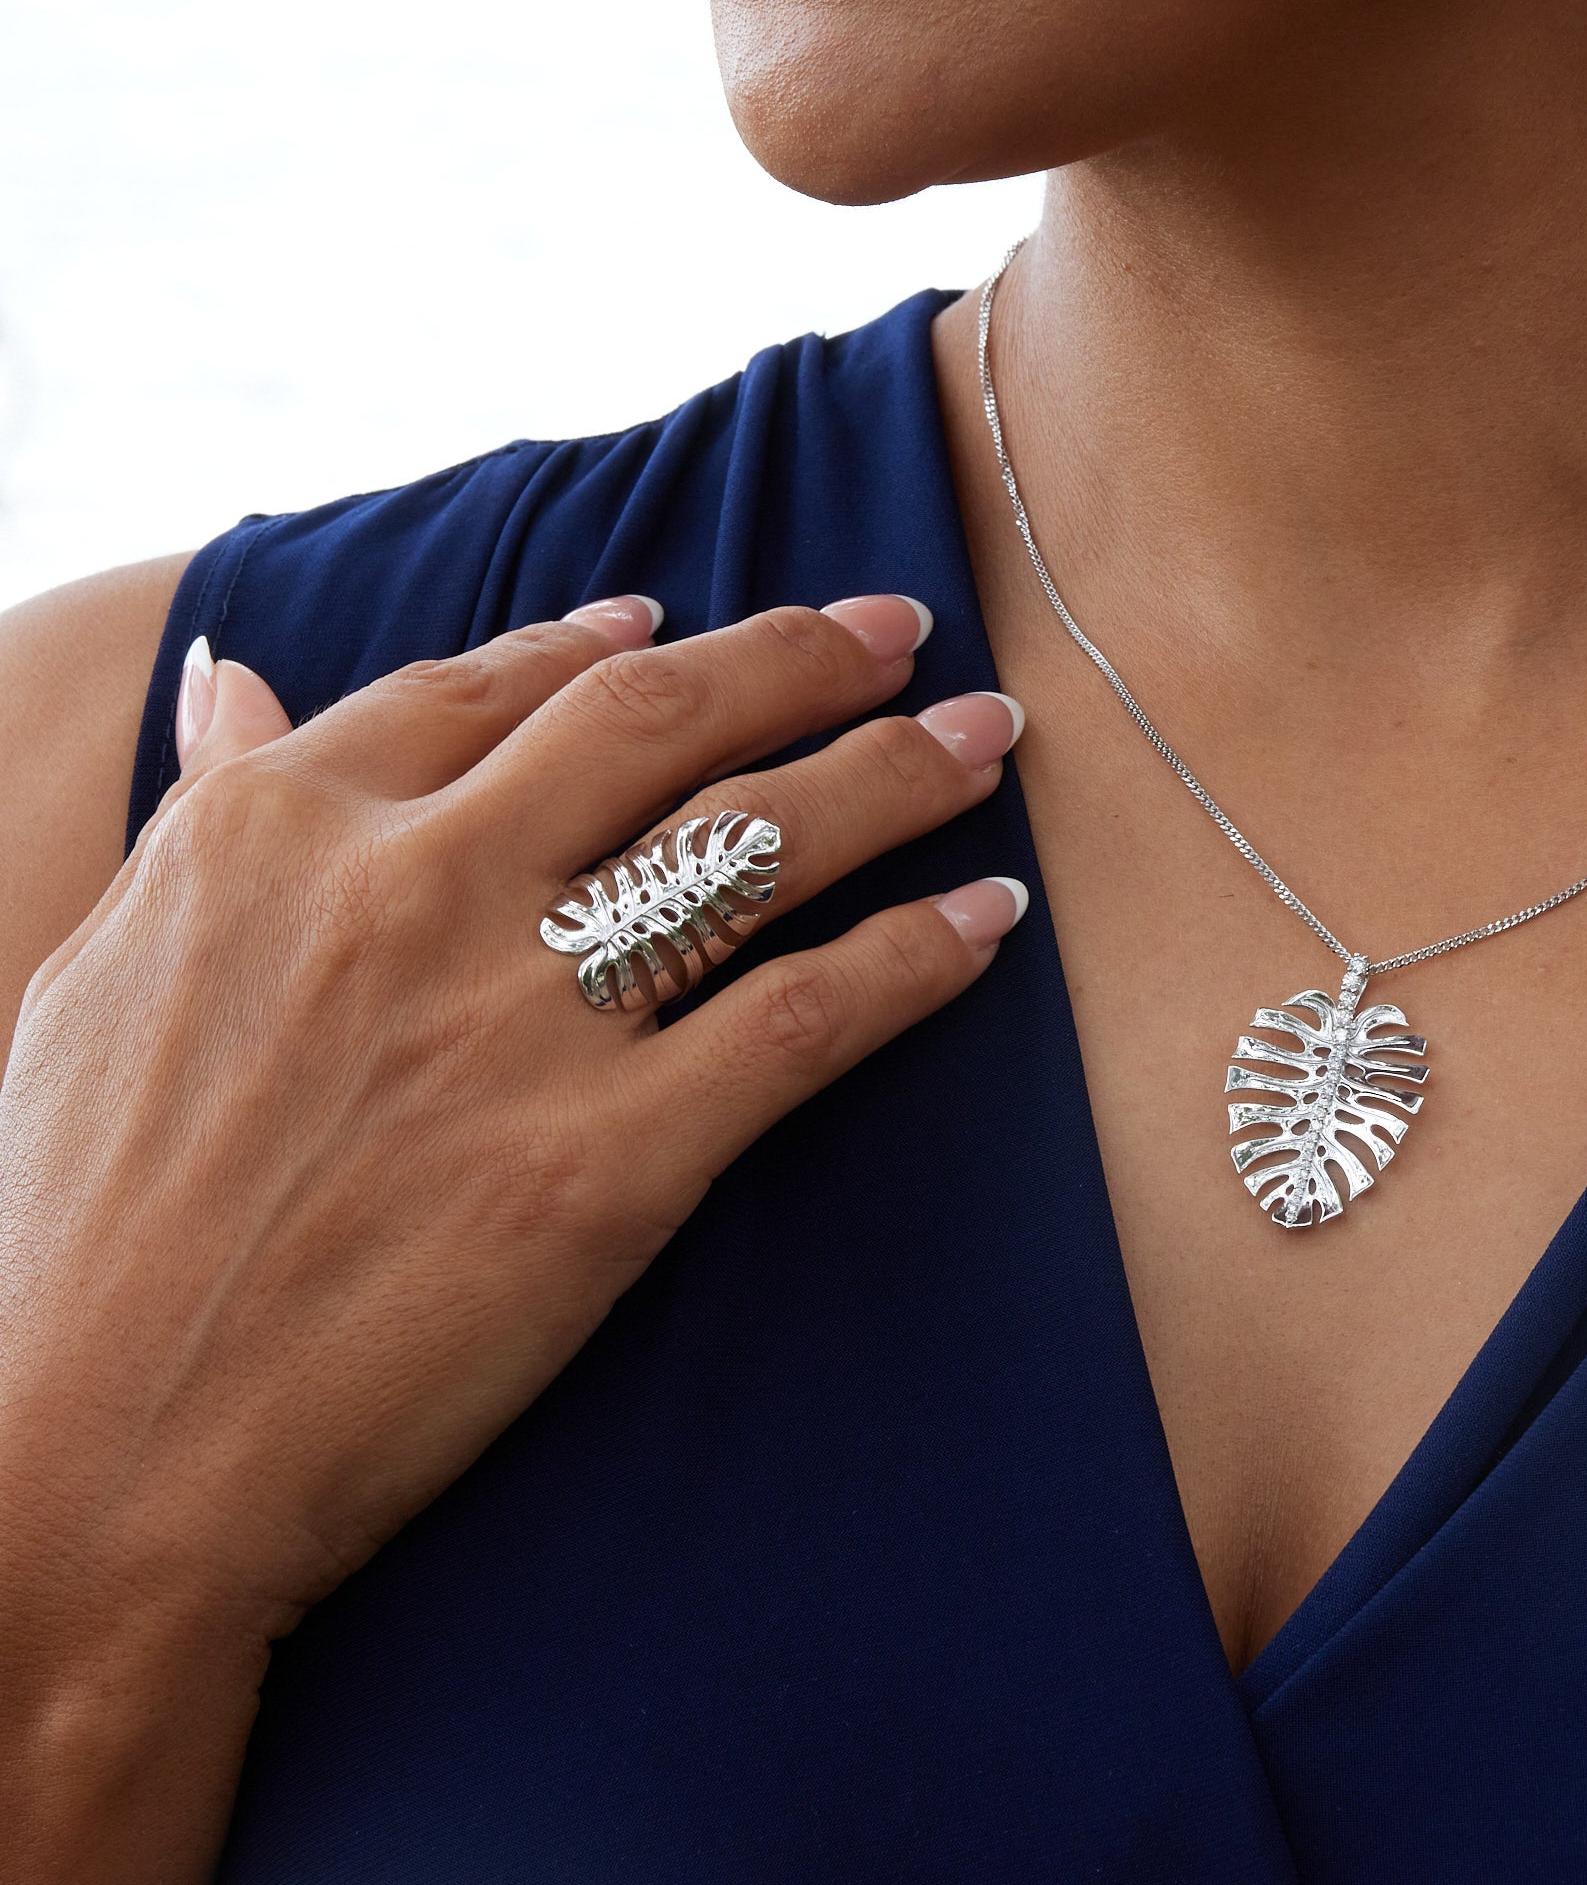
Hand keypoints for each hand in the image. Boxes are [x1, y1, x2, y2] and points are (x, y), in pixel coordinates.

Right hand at [0, 592, 1025, 1878]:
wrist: (89, 1467)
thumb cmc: (72, 1234)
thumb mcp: (102, 971)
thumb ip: (199, 812)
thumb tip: (231, 684)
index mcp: (281, 830)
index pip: (491, 688)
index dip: (612, 645)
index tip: (692, 624)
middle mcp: (413, 889)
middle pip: (657, 722)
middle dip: (800, 658)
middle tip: (900, 631)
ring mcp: (518, 1024)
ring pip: (756, 842)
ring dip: (896, 772)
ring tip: (986, 742)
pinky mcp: (606, 1165)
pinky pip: (803, 1022)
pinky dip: (915, 960)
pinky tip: (988, 923)